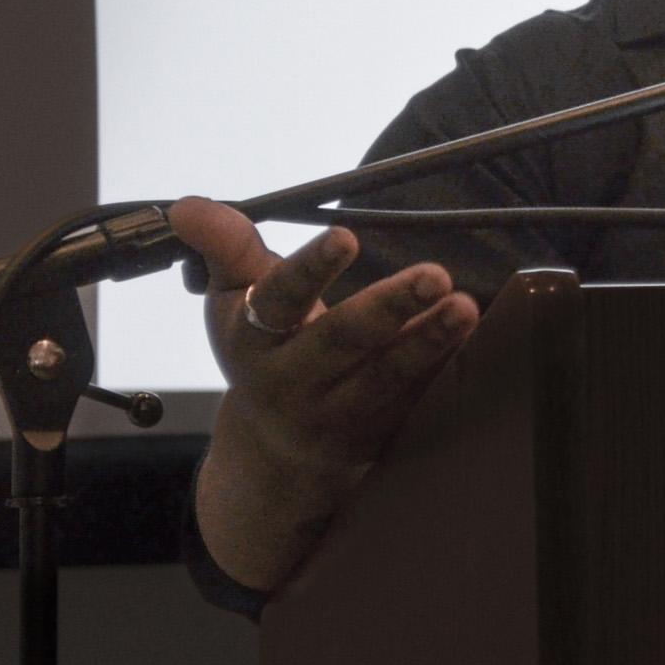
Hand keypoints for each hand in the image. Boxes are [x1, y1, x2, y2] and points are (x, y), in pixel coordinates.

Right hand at [171, 197, 478, 595]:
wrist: (275, 459)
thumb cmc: (262, 355)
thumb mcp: (232, 303)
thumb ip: (224, 247)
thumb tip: (186, 206)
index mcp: (254, 342)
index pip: (279, 300)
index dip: (311, 269)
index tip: (347, 238)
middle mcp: (294, 382)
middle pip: (343, 342)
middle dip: (389, 308)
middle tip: (436, 274)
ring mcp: (341, 414)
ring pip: (388, 378)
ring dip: (430, 341)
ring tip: (464, 306)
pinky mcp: (382, 431)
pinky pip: (420, 399)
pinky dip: (449, 369)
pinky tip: (478, 336)